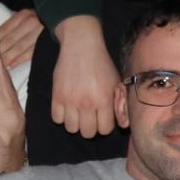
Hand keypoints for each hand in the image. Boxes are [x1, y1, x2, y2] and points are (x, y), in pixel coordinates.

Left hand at [0, 8, 42, 68]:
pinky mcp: (45, 43)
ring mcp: (39, 33)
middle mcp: (30, 22)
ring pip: (17, 47)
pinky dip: (18, 59)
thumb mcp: (25, 19)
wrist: (61, 18)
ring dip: (6, 57)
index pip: (3, 30)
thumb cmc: (39, 22)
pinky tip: (10, 65)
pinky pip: (29, 53)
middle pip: (9, 39)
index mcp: (23, 15)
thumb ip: (11, 26)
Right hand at [50, 15, 119, 137]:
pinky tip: (66, 107)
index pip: (104, 130)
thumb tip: (123, 126)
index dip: (104, 125)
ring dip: (75, 123)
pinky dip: (61, 116)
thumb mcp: (116, 82)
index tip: (102, 117)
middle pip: (88, 133)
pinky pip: (56, 119)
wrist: (81, 46)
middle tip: (90, 116)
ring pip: (71, 128)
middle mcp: (87, 103)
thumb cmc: (102, 64)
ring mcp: (70, 101)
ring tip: (78, 112)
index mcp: (104, 100)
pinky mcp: (56, 96)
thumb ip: (120, 104)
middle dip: (90, 127)